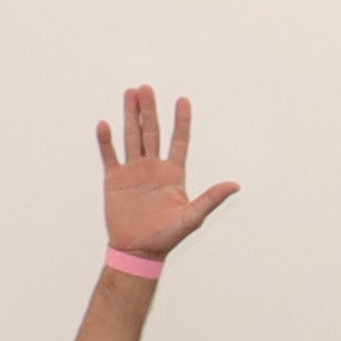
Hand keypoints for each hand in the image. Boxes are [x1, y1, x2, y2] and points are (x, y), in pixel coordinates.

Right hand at [97, 86, 238, 262]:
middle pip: (152, 132)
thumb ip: (211, 198)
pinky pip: (110, 156)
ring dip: (131, 116)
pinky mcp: (115, 180)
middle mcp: (153, 168)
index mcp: (173, 174)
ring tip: (130, 94)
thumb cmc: (166, 237)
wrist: (138, 251)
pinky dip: (107, 141)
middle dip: (150, 110)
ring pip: (132, 137)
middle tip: (146, 88)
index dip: (182, 121)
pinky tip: (106, 125)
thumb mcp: (192, 217)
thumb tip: (235, 185)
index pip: (179, 141)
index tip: (183, 100)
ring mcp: (134, 172)